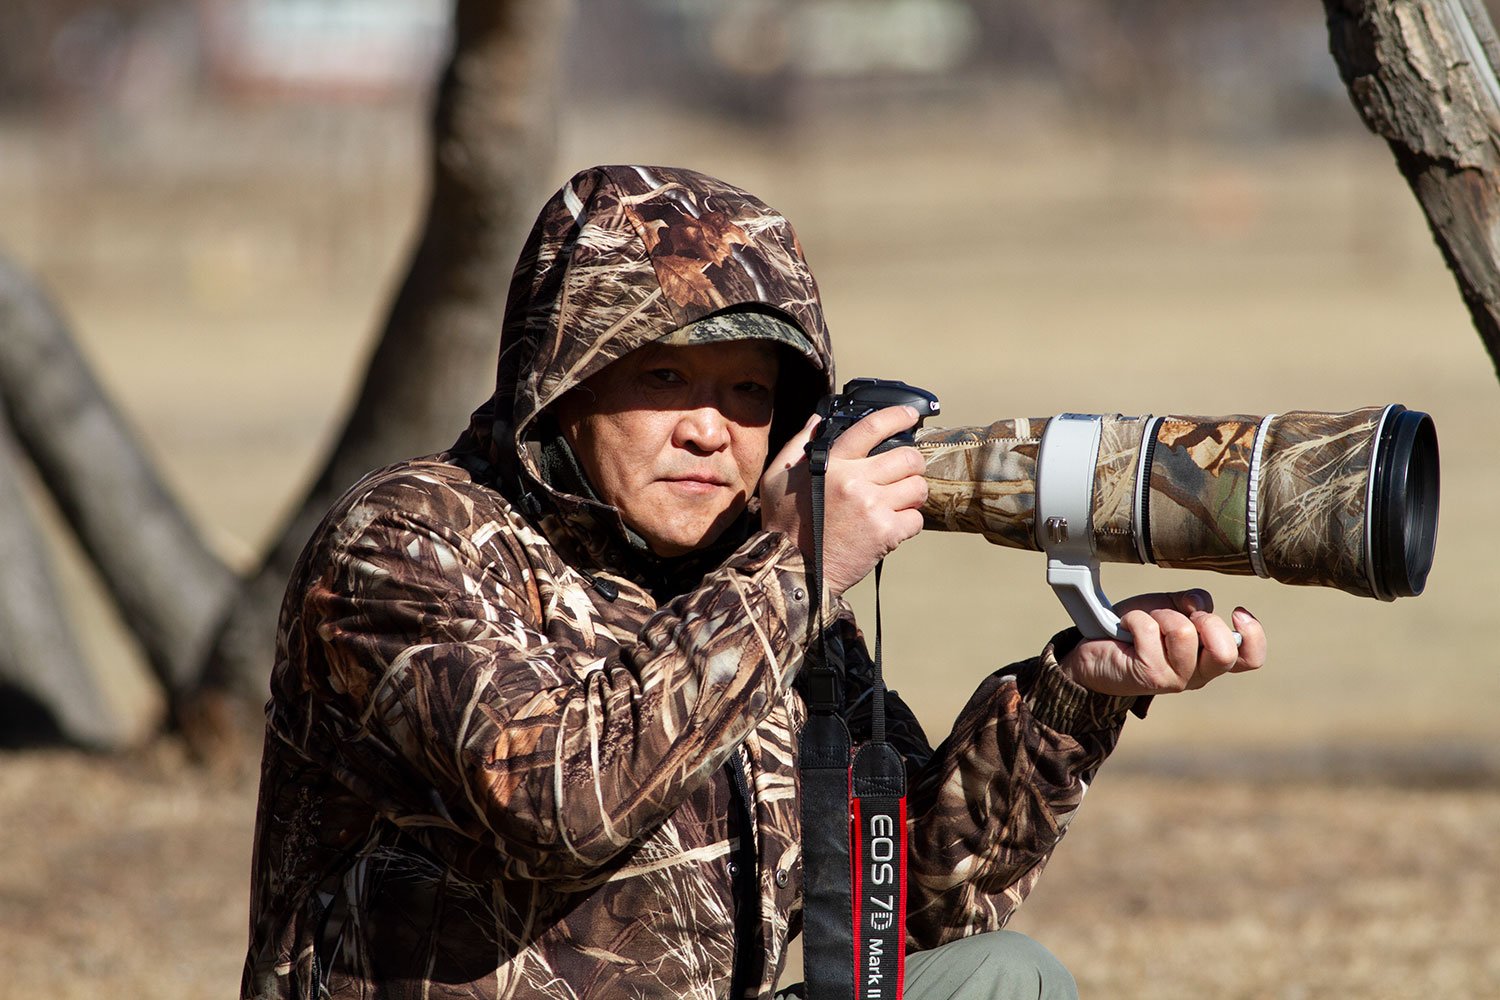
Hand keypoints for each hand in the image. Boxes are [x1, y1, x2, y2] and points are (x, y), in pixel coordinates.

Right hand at [760, 406, 927, 597]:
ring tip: (899, 500)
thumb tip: (818, 420)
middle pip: (908, 457)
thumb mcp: (778, 478)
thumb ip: (798, 445)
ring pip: (918, 487)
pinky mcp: (885, 533)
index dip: (897, 416)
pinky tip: (892, 526)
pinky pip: (917, 520)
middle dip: (912, 463)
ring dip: (913, 493)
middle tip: (904, 472)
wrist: (792, 570)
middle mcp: (855, 481)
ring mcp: (872, 507)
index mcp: (832, 463)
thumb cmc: (784, 525)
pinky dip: (909, 523)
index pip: (871, 427)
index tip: (910, 416)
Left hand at [1057, 590, 1265, 696]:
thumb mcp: (1168, 608)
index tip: (1236, 612)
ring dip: (1161, 615)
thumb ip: (1191, 603)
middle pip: (1225, 651)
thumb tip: (1200, 604)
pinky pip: (1150, 630)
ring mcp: (1175, 679)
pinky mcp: (1150, 676)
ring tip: (1146, 622)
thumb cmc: (1136, 630)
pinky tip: (1127, 626)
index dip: (1254, 634)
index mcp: (1209, 658)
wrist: (1095, 651)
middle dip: (1204, 621)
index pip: (1250, 659)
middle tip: (1179, 617)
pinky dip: (1136, 617)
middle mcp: (1198, 674)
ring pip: (1184, 632)